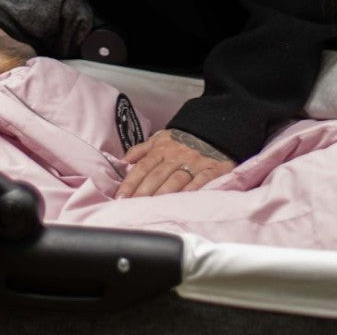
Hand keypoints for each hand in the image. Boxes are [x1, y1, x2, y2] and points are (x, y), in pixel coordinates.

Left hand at [115, 128, 234, 198]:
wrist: (216, 127)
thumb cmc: (184, 139)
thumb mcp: (162, 138)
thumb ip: (143, 149)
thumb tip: (124, 160)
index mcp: (163, 148)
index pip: (143, 166)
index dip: (131, 182)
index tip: (120, 197)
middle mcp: (177, 155)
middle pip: (157, 175)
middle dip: (143, 192)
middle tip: (132, 208)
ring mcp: (195, 162)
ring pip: (176, 180)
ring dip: (163, 195)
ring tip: (152, 209)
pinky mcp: (213, 169)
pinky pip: (201, 181)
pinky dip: (191, 191)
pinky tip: (182, 202)